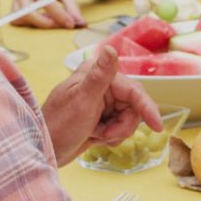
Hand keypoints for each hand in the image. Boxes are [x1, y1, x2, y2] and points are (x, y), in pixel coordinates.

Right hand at [12, 0, 107, 28]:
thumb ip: (73, 8)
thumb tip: (80, 24)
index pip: (44, 2)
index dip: (59, 15)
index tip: (72, 23)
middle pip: (28, 13)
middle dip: (46, 22)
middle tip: (62, 25)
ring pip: (21, 18)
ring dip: (38, 24)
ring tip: (55, 21)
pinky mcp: (14, 5)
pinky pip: (18, 20)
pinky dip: (32, 23)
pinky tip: (46, 19)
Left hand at [41, 47, 162, 165]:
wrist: (43, 151)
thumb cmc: (57, 126)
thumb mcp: (82, 102)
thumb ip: (100, 76)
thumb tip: (110, 49)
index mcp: (96, 75)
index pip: (133, 90)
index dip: (147, 108)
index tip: (158, 126)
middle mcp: (99, 85)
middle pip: (133, 106)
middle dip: (124, 124)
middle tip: (106, 133)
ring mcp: (100, 102)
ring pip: (128, 118)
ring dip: (117, 131)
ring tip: (97, 135)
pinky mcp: (99, 117)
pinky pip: (119, 127)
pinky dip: (112, 136)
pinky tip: (96, 138)